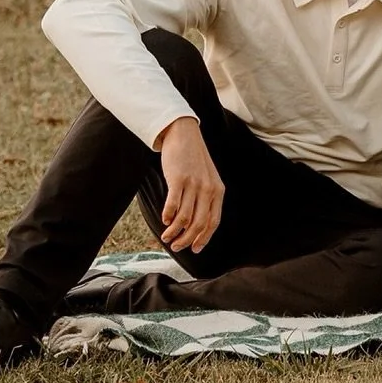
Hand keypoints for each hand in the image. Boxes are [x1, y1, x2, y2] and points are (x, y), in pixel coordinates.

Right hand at [155, 116, 223, 253]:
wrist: (184, 133)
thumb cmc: (193, 158)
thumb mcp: (207, 178)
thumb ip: (204, 199)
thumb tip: (194, 225)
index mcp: (218, 191)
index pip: (213, 222)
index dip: (203, 239)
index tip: (194, 249)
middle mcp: (208, 189)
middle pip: (198, 225)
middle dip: (186, 240)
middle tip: (176, 246)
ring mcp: (194, 184)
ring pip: (184, 219)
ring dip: (174, 232)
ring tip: (166, 236)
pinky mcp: (179, 179)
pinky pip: (173, 205)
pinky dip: (168, 216)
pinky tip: (164, 220)